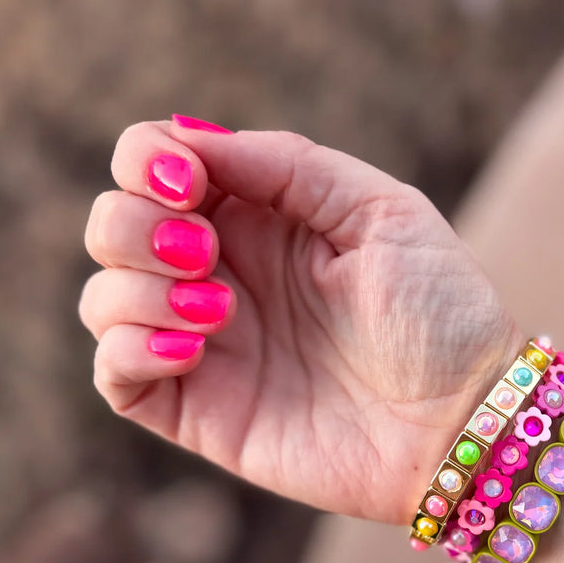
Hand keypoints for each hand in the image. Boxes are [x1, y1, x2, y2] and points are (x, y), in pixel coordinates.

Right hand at [82, 118, 522, 523]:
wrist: (462, 421)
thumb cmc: (440, 313)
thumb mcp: (381, 210)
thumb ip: (288, 164)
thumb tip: (189, 140)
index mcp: (260, 217)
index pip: (153, 164)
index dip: (147, 160)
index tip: (190, 183)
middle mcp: (221, 274)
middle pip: (111, 224)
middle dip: (137, 225)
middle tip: (206, 252)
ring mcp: (204, 344)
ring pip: (101, 298)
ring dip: (138, 290)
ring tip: (221, 312)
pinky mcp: (199, 410)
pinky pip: (112, 374)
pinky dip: (130, 349)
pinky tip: (194, 348)